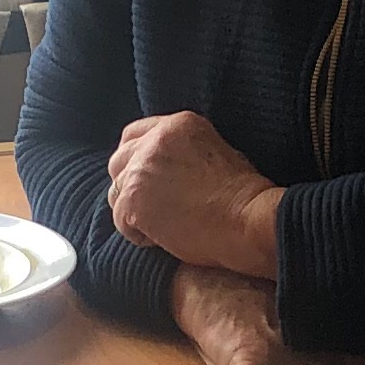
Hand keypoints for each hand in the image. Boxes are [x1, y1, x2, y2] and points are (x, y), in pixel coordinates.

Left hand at [107, 114, 283, 281]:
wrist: (248, 220)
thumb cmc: (243, 197)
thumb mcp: (217, 153)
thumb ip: (184, 153)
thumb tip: (165, 171)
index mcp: (177, 125)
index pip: (134, 135)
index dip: (135, 160)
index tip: (144, 180)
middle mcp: (154, 140)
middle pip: (119, 162)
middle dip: (130, 186)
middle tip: (152, 208)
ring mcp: (141, 169)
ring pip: (117, 192)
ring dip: (134, 212)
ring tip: (163, 227)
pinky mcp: (134, 199)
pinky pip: (121, 221)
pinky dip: (138, 234)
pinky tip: (163, 239)